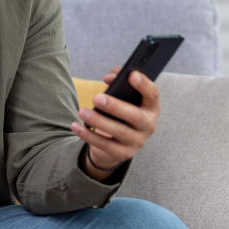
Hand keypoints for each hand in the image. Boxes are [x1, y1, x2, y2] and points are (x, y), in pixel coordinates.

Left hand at [70, 66, 159, 180]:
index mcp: (151, 107)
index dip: (144, 84)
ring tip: (82, 111)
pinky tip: (76, 126)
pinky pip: (105, 145)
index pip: (152, 94)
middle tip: (96, 98)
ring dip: (98, 121)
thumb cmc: (121, 109)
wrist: (118, 140)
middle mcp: (149, 125)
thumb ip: (118, 81)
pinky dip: (88, 135)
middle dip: (115, 106)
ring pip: (119, 132)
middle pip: (135, 116)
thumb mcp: (123, 95)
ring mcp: (138, 141)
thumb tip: (109, 78)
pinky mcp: (124, 153)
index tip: (131, 75)